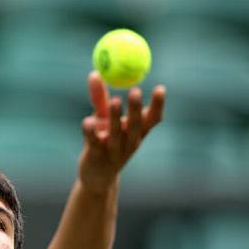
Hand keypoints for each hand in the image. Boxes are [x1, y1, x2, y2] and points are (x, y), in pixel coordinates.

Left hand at [78, 71, 164, 191]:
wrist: (97, 177)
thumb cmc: (104, 142)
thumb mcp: (104, 118)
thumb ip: (100, 97)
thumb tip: (95, 72)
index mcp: (137, 133)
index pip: (152, 119)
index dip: (158, 105)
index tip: (160, 88)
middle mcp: (129, 142)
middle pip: (136, 125)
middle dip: (137, 109)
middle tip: (135, 91)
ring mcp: (113, 151)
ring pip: (116, 134)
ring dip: (116, 117)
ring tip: (115, 101)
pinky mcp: (96, 157)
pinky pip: (94, 143)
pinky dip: (90, 132)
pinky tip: (87, 122)